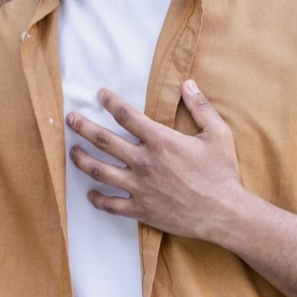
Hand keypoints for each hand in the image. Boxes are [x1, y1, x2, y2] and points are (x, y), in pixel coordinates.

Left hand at [66, 79, 244, 241]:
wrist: (225, 213)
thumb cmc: (223, 173)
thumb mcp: (218, 134)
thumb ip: (201, 107)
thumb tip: (188, 84)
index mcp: (160, 140)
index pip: (126, 115)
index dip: (110, 102)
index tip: (100, 94)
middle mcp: (144, 162)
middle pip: (103, 140)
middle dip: (82, 127)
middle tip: (70, 119)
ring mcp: (139, 187)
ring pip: (99, 170)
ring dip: (81, 159)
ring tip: (72, 152)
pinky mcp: (141, 209)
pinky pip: (110, 204)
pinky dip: (97, 199)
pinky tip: (90, 193)